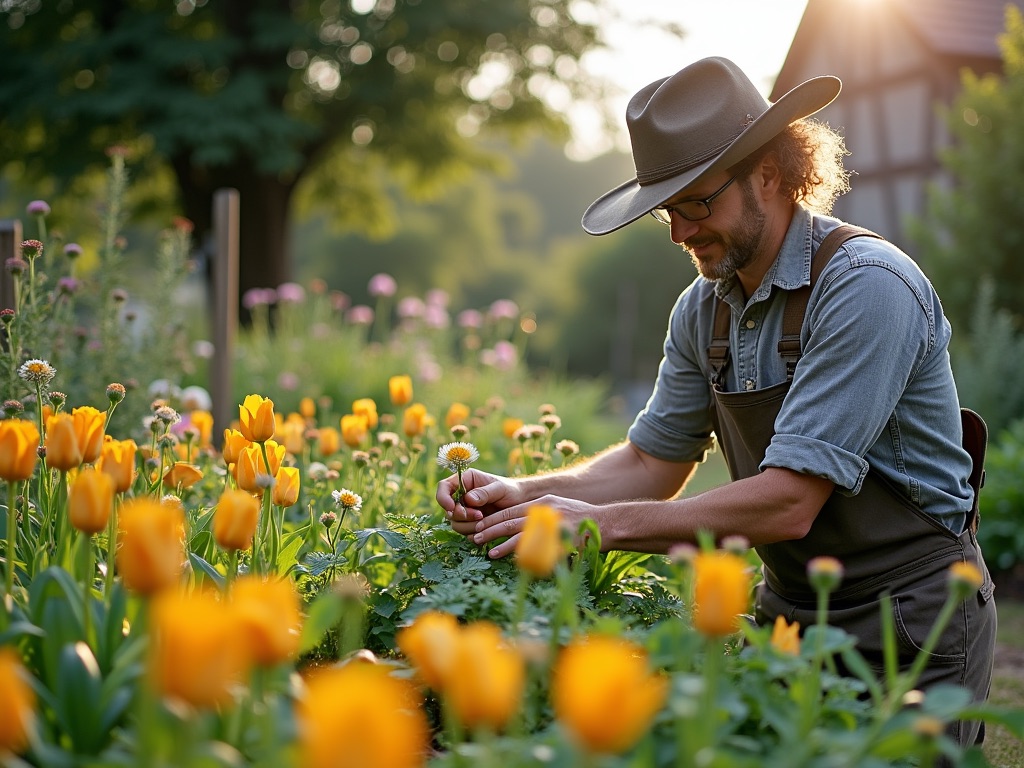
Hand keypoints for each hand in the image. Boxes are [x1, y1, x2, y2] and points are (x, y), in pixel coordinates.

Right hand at [436, 468, 524, 536]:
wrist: (520, 504)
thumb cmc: (510, 491)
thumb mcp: (500, 489)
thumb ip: (485, 492)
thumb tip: (468, 499)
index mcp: (465, 480)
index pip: (444, 487)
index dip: (443, 498)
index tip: (452, 508)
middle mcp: (461, 495)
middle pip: (448, 509)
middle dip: (461, 515)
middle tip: (479, 515)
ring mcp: (465, 510)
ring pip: (455, 522)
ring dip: (468, 525)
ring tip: (485, 520)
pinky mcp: (470, 523)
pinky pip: (464, 531)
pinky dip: (473, 532)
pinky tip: (485, 528)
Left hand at [469, 494, 601, 559]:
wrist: (608, 523)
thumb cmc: (584, 518)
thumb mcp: (560, 508)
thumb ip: (542, 515)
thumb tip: (522, 525)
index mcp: (542, 502)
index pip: (511, 509)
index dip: (494, 518)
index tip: (479, 525)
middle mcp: (544, 510)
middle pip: (509, 519)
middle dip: (490, 528)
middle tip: (474, 536)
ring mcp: (550, 524)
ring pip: (517, 532)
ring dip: (498, 541)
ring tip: (486, 549)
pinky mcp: (557, 538)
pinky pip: (534, 546)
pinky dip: (518, 552)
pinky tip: (509, 557)